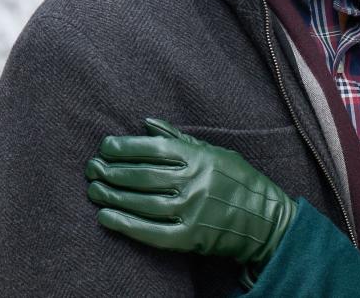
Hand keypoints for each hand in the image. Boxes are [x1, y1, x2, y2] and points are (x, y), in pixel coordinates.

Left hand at [85, 118, 295, 266]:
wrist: (266, 220)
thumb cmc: (239, 182)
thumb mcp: (215, 152)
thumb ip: (180, 139)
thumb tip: (147, 122)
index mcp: (201, 158)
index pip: (153, 148)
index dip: (125, 147)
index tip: (105, 147)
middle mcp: (195, 182)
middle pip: (142, 175)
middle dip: (112, 171)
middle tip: (92, 169)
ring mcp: (192, 211)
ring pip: (142, 202)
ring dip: (113, 196)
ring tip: (95, 190)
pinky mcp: (190, 237)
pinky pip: (151, 232)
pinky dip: (125, 225)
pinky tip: (106, 217)